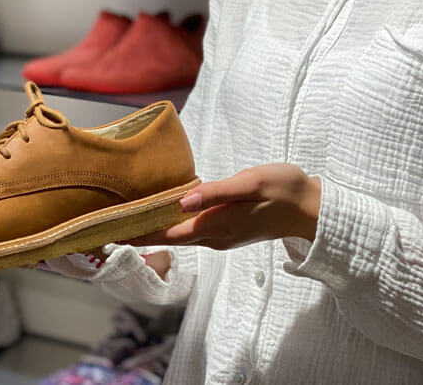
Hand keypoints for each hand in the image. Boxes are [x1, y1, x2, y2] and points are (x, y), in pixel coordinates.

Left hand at [124, 163, 321, 249]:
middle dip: (139, 234)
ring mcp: (221, 236)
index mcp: (216, 226)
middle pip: (168, 238)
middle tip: (109, 226)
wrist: (313, 208)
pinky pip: (192, 229)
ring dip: (154, 230)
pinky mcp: (227, 230)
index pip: (167, 234)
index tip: (111, 234)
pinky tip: (163, 214)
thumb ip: (216, 193)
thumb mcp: (250, 184)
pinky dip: (172, 224)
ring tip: (129, 220)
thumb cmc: (283, 190)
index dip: (139, 235)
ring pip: (180, 235)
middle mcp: (214, 237)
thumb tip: (182, 202)